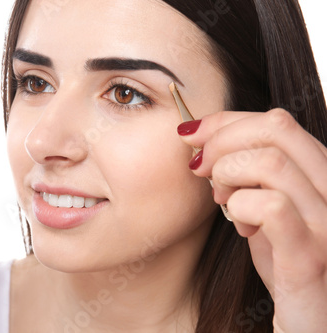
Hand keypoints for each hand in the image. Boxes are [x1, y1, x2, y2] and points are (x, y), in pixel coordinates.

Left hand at [178, 108, 326, 331]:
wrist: (311, 318)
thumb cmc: (287, 261)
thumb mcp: (268, 207)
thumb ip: (252, 173)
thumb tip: (204, 138)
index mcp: (323, 174)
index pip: (277, 120)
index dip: (225, 121)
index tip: (190, 134)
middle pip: (276, 127)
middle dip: (221, 141)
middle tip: (199, 167)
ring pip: (271, 162)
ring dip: (227, 174)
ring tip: (220, 197)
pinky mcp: (312, 257)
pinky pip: (272, 207)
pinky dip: (240, 206)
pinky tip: (239, 224)